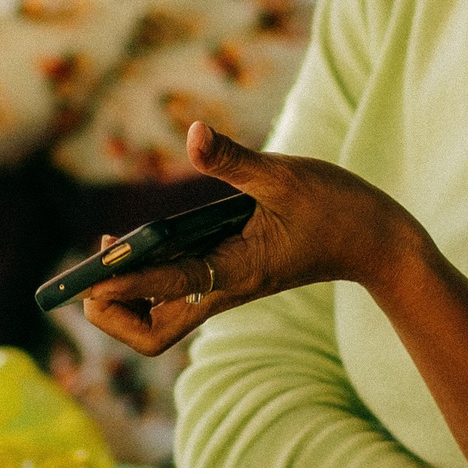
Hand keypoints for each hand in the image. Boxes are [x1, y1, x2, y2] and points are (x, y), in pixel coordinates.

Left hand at [78, 123, 438, 357]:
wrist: (376, 242)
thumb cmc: (335, 207)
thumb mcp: (283, 175)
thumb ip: (233, 159)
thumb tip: (193, 133)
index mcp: (235, 271)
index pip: (165, 287)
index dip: (123, 281)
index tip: (91, 269)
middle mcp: (223, 291)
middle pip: (151, 334)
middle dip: (112, 312)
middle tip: (92, 270)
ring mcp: (224, 291)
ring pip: (159, 323)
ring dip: (125, 300)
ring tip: (108, 255)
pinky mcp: (229, 281)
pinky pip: (174, 299)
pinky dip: (147, 282)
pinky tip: (142, 242)